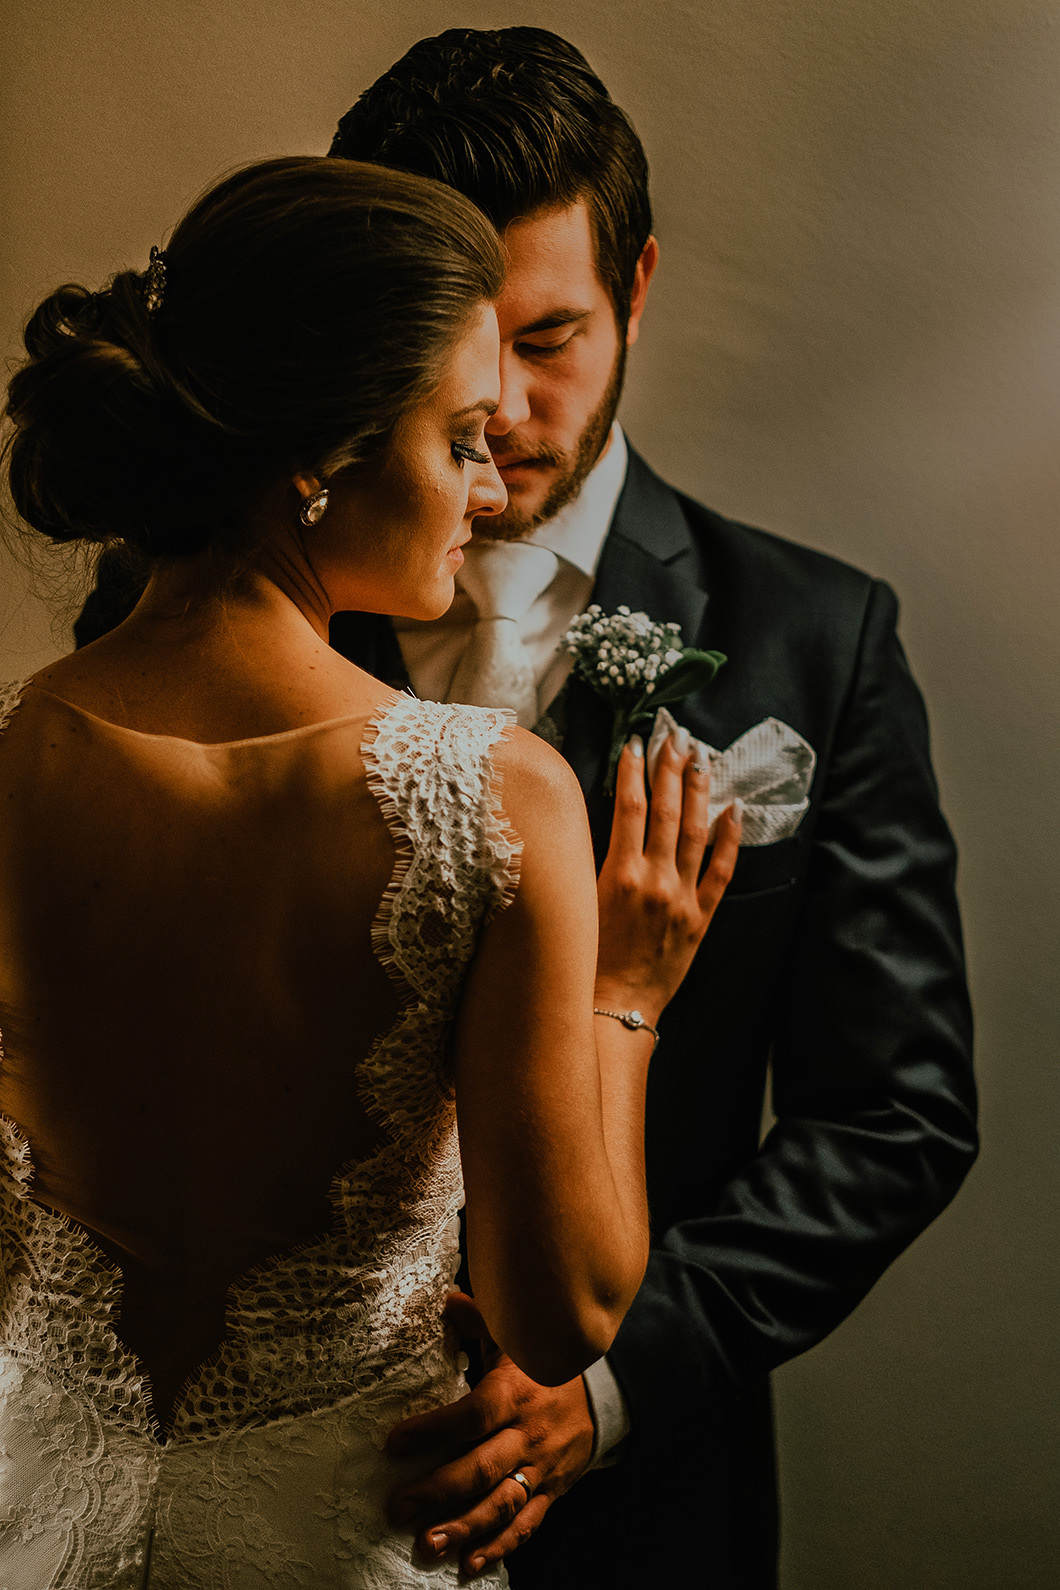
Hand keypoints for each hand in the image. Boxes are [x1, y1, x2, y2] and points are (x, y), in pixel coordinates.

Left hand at [386, 1292, 594, 1578]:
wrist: (605, 1392)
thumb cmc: (545, 1363)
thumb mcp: (516, 1338)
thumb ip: (479, 1321)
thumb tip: (444, 1299)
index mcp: (515, 1393)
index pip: (472, 1414)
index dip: (434, 1430)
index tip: (394, 1444)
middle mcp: (528, 1433)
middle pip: (482, 1467)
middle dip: (437, 1491)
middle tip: (397, 1507)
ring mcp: (541, 1467)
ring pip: (502, 1503)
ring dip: (464, 1528)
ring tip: (426, 1545)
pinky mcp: (551, 1491)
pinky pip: (527, 1525)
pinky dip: (500, 1548)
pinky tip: (469, 1565)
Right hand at [595, 726, 741, 1017]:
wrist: (613, 1009)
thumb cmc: (584, 962)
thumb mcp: (576, 905)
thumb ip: (586, 863)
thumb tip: (584, 822)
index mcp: (618, 875)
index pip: (629, 808)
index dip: (632, 771)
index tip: (635, 744)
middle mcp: (655, 881)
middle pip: (668, 811)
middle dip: (672, 770)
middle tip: (676, 738)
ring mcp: (682, 899)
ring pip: (697, 833)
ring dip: (699, 792)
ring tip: (701, 760)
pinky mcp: (700, 918)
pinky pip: (722, 872)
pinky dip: (729, 839)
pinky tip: (733, 811)